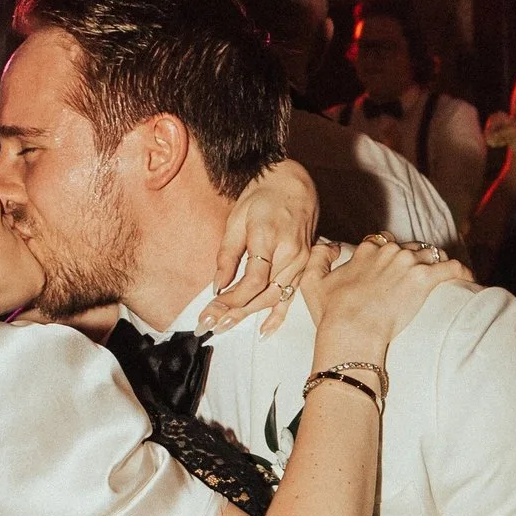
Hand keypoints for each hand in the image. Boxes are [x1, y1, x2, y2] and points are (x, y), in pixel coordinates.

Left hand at [203, 156, 318, 328]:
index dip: (232, 300)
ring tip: (226, 327)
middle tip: (211, 326)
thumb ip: (227, 255)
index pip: (252, 280)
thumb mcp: (236, 219)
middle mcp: (291, 253)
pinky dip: (278, 315)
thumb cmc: (262, 197)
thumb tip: (218, 287)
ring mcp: (302, 261)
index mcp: (270, 237)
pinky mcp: (305, 266)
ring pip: (275, 297)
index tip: (210, 311)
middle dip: (236, 313)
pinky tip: (264, 332)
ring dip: (250, 315)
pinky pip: (292, 296)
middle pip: (263, 293)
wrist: (294, 184)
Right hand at [314, 233, 471, 363]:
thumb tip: (331, 246)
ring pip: (432, 254)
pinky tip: (467, 278)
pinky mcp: (425, 279)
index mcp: (367, 250)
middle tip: (417, 277)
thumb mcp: (312, 282)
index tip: (393, 266)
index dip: (390, 251)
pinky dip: (461, 271)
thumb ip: (318, 258)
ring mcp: (408, 263)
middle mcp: (389, 251)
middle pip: (410, 247)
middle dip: (415, 259)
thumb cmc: (331, 312)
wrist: (351, 330)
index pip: (384, 240)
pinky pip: (452, 268)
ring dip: (436, 264)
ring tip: (442, 278)